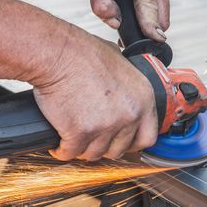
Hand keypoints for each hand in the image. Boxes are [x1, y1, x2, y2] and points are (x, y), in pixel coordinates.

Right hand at [33, 30, 157, 160]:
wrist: (58, 54)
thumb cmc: (82, 53)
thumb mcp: (118, 62)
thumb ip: (126, 84)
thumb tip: (123, 90)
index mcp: (142, 99)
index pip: (148, 137)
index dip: (131, 142)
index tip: (120, 142)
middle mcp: (128, 115)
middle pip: (119, 150)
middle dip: (104, 146)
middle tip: (91, 138)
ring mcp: (105, 126)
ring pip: (94, 154)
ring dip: (82, 148)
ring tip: (72, 138)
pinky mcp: (80, 133)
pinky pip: (70, 153)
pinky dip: (61, 150)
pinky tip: (58, 143)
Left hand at [79, 0, 171, 40]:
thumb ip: (101, 2)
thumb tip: (115, 23)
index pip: (149, 5)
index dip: (149, 26)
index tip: (153, 41)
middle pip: (161, 16)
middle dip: (147, 30)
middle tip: (126, 39)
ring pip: (162, 18)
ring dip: (148, 27)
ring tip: (128, 29)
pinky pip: (160, 14)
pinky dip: (149, 22)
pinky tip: (135, 23)